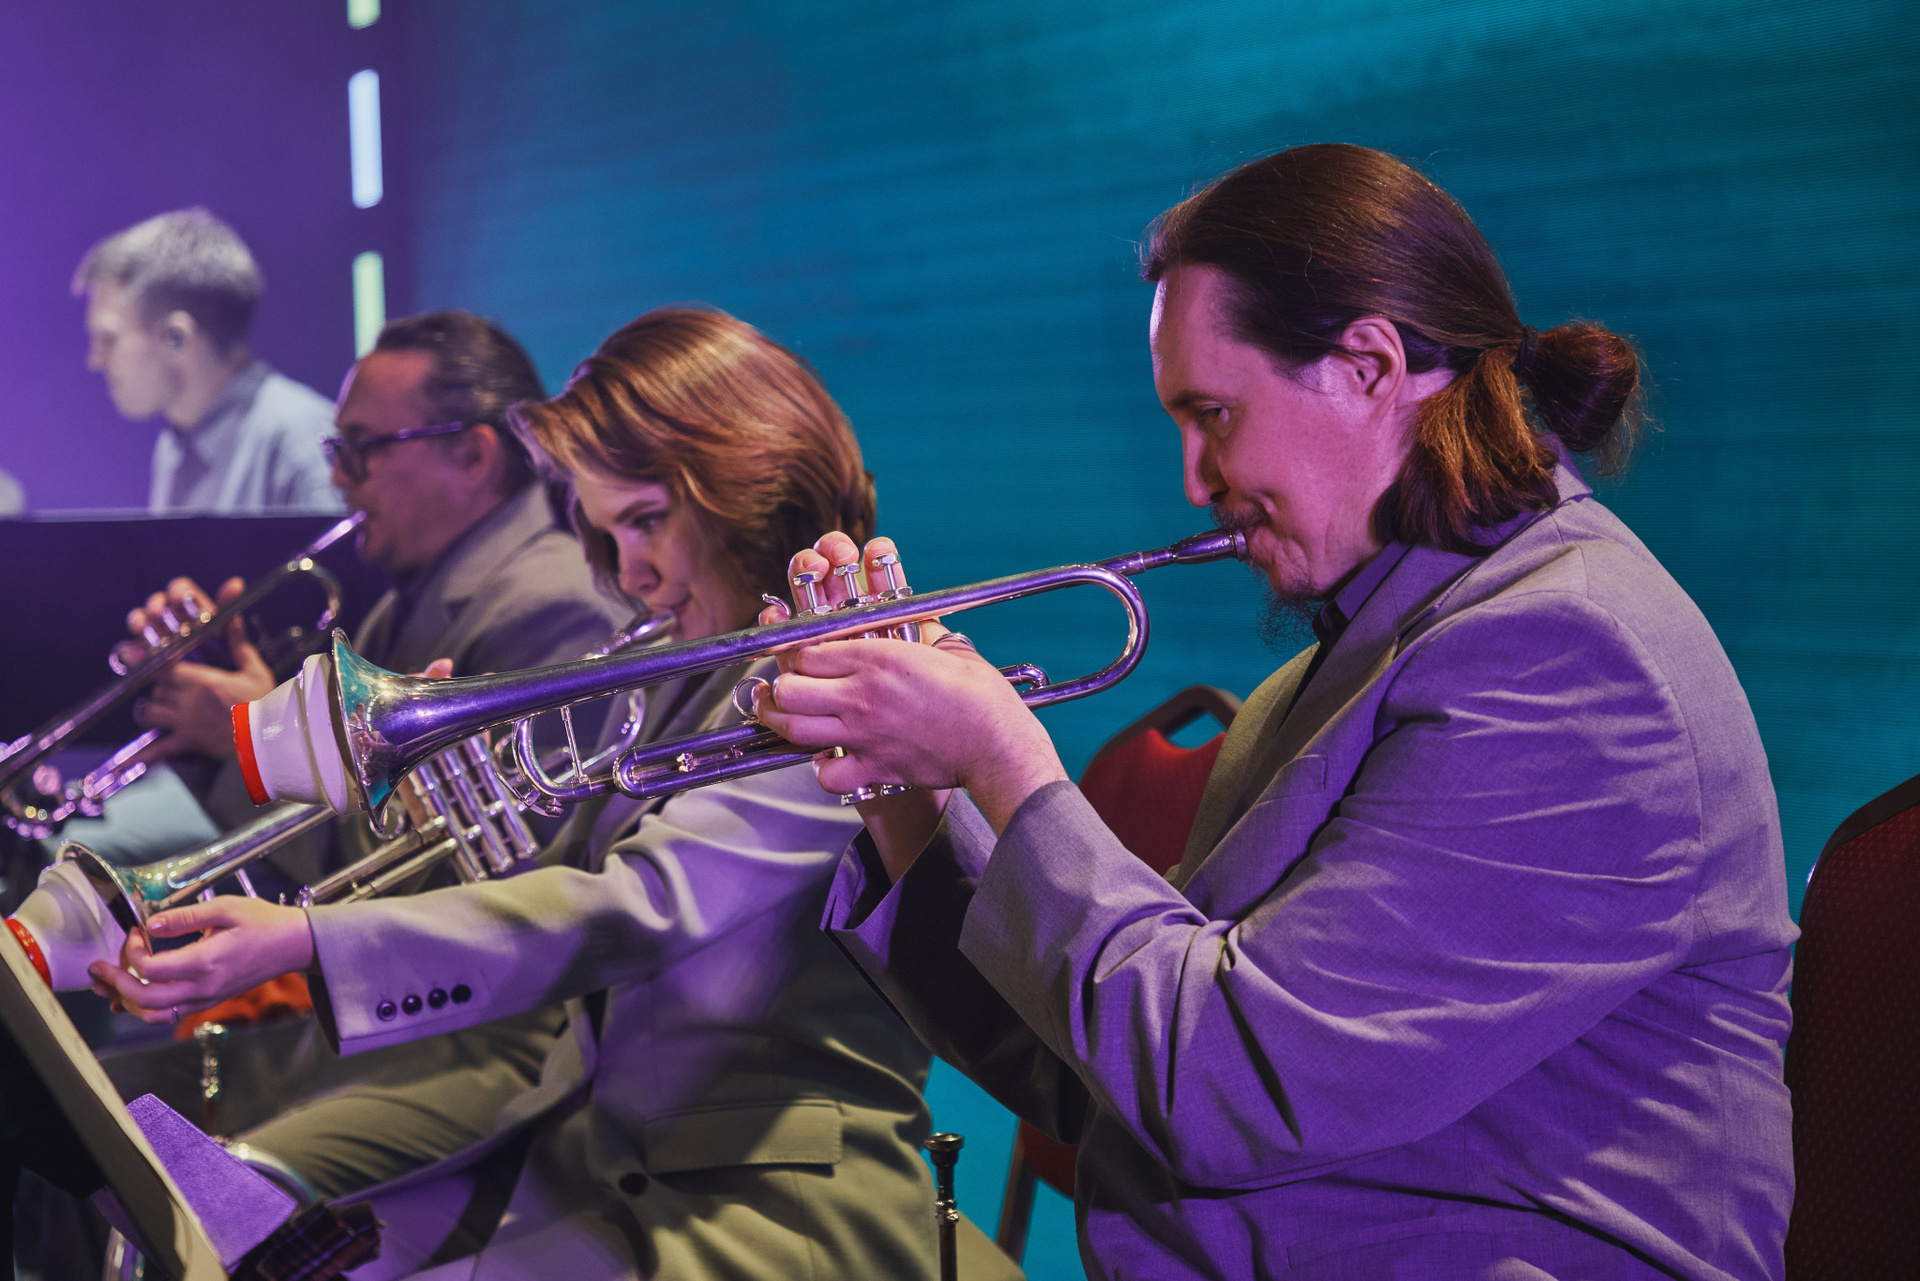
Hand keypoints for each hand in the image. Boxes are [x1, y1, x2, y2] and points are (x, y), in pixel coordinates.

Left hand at [87, 897, 314, 1024]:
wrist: (294, 945)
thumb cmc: (264, 922)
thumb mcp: (226, 908)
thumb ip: (185, 917)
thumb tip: (151, 925)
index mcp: (206, 962)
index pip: (151, 968)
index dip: (133, 951)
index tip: (136, 931)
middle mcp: (204, 987)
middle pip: (144, 998)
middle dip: (115, 983)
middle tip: (97, 968)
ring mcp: (206, 997)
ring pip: (153, 1014)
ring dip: (125, 1001)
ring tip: (105, 986)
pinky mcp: (208, 1000)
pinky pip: (168, 1013)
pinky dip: (144, 1008)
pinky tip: (130, 997)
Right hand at [120, 575, 228, 665]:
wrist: (212, 687)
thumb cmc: (221, 653)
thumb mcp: (225, 632)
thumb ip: (228, 608)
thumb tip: (236, 583)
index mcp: (190, 607)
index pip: (180, 589)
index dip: (178, 591)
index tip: (180, 598)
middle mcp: (170, 617)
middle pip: (156, 604)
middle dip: (155, 607)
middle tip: (158, 614)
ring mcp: (154, 635)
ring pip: (141, 622)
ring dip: (140, 623)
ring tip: (142, 629)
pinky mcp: (143, 655)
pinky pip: (130, 649)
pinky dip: (130, 650)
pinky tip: (132, 654)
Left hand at [124, 577, 274, 762]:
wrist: (267, 739)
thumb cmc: (263, 703)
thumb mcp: (255, 671)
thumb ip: (239, 645)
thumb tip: (232, 619)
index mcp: (202, 679)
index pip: (168, 668)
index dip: (164, 667)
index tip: (163, 666)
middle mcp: (188, 699)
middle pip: (158, 689)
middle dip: (161, 688)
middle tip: (171, 690)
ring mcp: (184, 721)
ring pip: (151, 711)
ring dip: (152, 710)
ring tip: (158, 710)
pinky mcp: (186, 741)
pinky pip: (160, 748)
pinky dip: (146, 754)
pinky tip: (131, 760)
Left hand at [754, 533, 1068, 856]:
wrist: (996, 744)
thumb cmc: (980, 695)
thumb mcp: (945, 647)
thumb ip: (915, 631)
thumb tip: (899, 621)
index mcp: (877, 659)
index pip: (806, 650)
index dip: (797, 651)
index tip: (802, 655)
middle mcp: (861, 696)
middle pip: (788, 688)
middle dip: (780, 685)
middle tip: (784, 685)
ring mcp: (863, 734)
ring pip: (793, 728)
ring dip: (782, 721)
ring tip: (782, 715)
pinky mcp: (874, 767)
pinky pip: (826, 773)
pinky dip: (820, 767)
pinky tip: (827, 755)